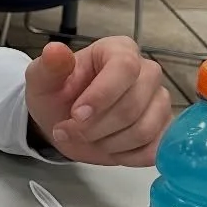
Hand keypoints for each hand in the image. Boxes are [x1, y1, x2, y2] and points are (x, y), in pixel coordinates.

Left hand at [24, 38, 170, 167]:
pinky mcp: (163, 129)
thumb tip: (55, 51)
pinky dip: (124, 156)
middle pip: (133, 105)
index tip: (77, 114)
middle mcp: (147, 72)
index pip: (125, 67)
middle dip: (97, 126)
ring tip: (86, 137)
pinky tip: (106, 147)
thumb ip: (50, 66)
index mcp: (119, 50)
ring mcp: (159, 102)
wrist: (66, 121)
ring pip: (143, 130)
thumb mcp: (43, 80)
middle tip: (70, 130)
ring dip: (107, 143)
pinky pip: (153, 150)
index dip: (102, 95)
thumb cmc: (57, 94)